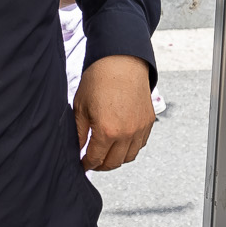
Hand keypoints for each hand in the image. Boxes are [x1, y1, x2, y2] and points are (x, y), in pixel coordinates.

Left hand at [76, 54, 155, 170]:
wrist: (122, 61)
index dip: (87, 164)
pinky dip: (130, 148)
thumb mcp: (81, 107)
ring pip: (129, 157)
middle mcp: (126, 133)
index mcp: (107, 131)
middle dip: (101, 165)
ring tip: (106, 153)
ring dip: (117, 159)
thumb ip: (79, 132)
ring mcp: (140, 129)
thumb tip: (77, 149)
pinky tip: (120, 142)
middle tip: (93, 161)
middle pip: (114, 163)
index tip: (82, 164)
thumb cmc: (99, 80)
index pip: (96, 159)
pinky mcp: (148, 122)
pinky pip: (140, 144)